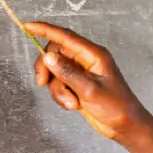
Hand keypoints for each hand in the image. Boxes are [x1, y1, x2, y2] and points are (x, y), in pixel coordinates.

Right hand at [26, 22, 152, 142]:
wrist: (125, 125)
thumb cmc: (115, 106)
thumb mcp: (89, 89)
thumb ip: (67, 72)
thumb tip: (48, 56)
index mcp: (93, 54)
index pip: (65, 36)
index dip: (45, 29)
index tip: (28, 26)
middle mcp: (86, 59)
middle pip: (55, 54)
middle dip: (47, 69)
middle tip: (42, 83)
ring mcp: (81, 72)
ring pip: (55, 72)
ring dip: (58, 89)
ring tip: (71, 103)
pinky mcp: (77, 84)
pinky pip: (59, 84)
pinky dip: (62, 96)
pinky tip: (73, 105)